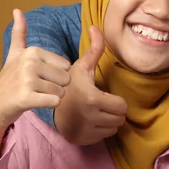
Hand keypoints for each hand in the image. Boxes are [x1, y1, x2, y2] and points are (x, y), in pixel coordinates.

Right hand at [0, 9, 71, 131]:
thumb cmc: (9, 80)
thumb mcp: (14, 54)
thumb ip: (19, 33)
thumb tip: (17, 9)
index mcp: (32, 51)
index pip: (66, 65)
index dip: (56, 74)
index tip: (38, 77)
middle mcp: (30, 63)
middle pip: (66, 78)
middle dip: (56, 86)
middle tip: (36, 88)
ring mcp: (27, 80)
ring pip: (61, 91)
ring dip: (51, 97)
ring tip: (34, 94)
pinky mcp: (26, 98)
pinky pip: (55, 101)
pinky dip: (49, 105)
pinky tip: (34, 103)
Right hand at [54, 25, 127, 144]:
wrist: (46, 105)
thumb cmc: (69, 84)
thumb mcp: (80, 67)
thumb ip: (94, 49)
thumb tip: (96, 27)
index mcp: (93, 99)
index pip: (122, 106)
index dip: (117, 101)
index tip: (106, 96)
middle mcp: (90, 117)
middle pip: (120, 119)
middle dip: (115, 111)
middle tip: (103, 103)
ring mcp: (86, 131)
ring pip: (113, 129)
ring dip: (109, 121)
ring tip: (97, 111)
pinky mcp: (82, 140)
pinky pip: (103, 137)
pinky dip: (100, 131)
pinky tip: (90, 121)